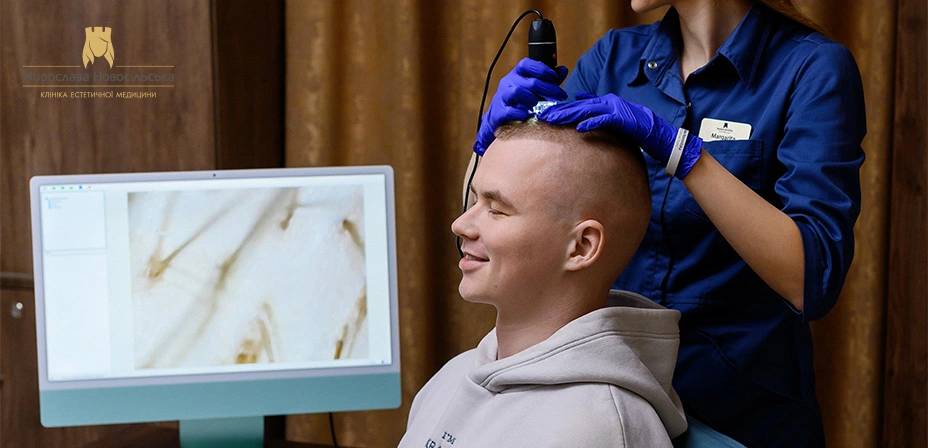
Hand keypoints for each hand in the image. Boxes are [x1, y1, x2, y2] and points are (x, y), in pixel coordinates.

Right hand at [474, 58, 568, 155]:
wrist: (499, 116)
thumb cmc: (520, 100)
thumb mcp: (533, 88)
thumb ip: (549, 80)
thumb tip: (563, 70)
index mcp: (517, 73)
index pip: (527, 64)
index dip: (542, 69)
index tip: (555, 77)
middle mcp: (508, 82)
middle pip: (530, 82)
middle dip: (549, 89)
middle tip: (560, 96)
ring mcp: (502, 96)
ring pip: (518, 92)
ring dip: (532, 99)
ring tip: (538, 105)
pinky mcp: (499, 112)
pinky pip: (511, 111)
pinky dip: (522, 113)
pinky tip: (528, 115)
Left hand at [537, 92, 702, 178]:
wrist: (660, 134)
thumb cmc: (637, 129)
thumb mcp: (615, 119)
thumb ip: (598, 112)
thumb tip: (580, 106)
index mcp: (605, 103)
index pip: (579, 104)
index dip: (562, 108)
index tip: (545, 112)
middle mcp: (609, 103)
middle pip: (579, 105)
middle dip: (559, 110)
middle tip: (541, 114)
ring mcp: (616, 109)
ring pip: (588, 110)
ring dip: (570, 114)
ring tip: (554, 119)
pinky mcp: (624, 119)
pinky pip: (605, 120)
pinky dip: (592, 123)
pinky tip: (580, 128)